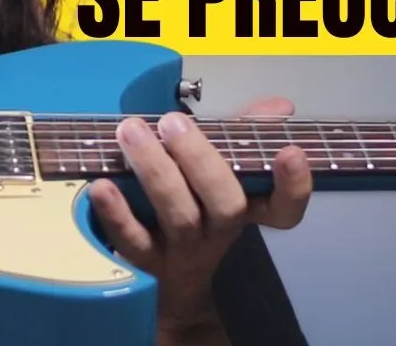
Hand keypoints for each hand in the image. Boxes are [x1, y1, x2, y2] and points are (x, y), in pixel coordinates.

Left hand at [87, 98, 312, 345]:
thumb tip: (277, 106)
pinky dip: (116, 214)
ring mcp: (183, 252)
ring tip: (131, 133)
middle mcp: (219, 233)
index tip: (289, 152)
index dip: (294, 184)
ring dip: (155, 171)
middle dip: (200, 159)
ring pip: (179, 217)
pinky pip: (133, 241)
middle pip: (225, 204)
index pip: (285, 207)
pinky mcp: (145, 263)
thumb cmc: (196, 211)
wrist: (171, 289)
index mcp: (245, 209)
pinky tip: (102, 186)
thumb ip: (243, 136)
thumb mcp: (222, 173)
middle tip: (172, 123)